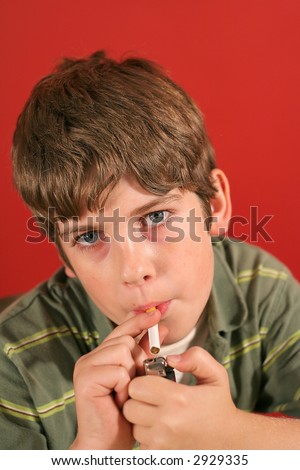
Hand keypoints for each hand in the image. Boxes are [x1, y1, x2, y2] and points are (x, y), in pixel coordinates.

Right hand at [70, 309, 163, 449]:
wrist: (108, 443)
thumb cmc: (125, 414)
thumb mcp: (139, 378)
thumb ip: (145, 353)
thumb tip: (160, 327)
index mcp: (101, 356)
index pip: (122, 331)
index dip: (139, 321)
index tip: (157, 312)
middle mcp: (90, 357)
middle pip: (125, 340)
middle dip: (137, 362)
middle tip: (132, 385)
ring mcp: (85, 366)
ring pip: (122, 352)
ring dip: (131, 375)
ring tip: (124, 394)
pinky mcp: (85, 378)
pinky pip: (118, 370)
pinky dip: (124, 386)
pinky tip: (118, 400)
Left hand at [123, 346, 238, 448]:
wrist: (230, 441)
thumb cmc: (219, 406)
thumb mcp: (216, 375)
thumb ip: (196, 358)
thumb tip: (171, 359)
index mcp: (178, 399)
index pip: (137, 386)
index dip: (143, 381)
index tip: (154, 382)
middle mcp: (167, 423)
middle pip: (129, 406)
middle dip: (138, 399)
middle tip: (152, 397)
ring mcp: (161, 443)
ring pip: (133, 425)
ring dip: (140, 418)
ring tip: (158, 412)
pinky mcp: (159, 455)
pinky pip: (140, 441)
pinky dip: (146, 434)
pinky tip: (161, 427)